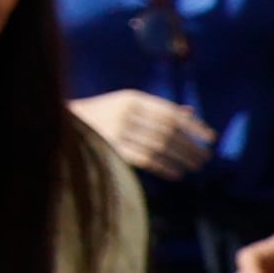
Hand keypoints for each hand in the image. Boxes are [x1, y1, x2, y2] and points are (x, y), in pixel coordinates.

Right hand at [73, 87, 215, 179]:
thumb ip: (158, 109)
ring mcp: (117, 130)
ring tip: (195, 167)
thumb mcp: (127, 104)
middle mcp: (125, 112)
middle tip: (206, 157)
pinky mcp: (111, 148)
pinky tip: (176, 173)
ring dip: (181, 158)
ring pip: (159, 146)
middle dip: (190, 145)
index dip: (193, 125)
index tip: (210, 138)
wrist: (63, 125)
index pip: (170, 112)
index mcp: (131, 98)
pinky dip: (164, 167)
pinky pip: (145, 159)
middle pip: (168, 131)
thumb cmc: (102, 115)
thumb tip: (191, 113)